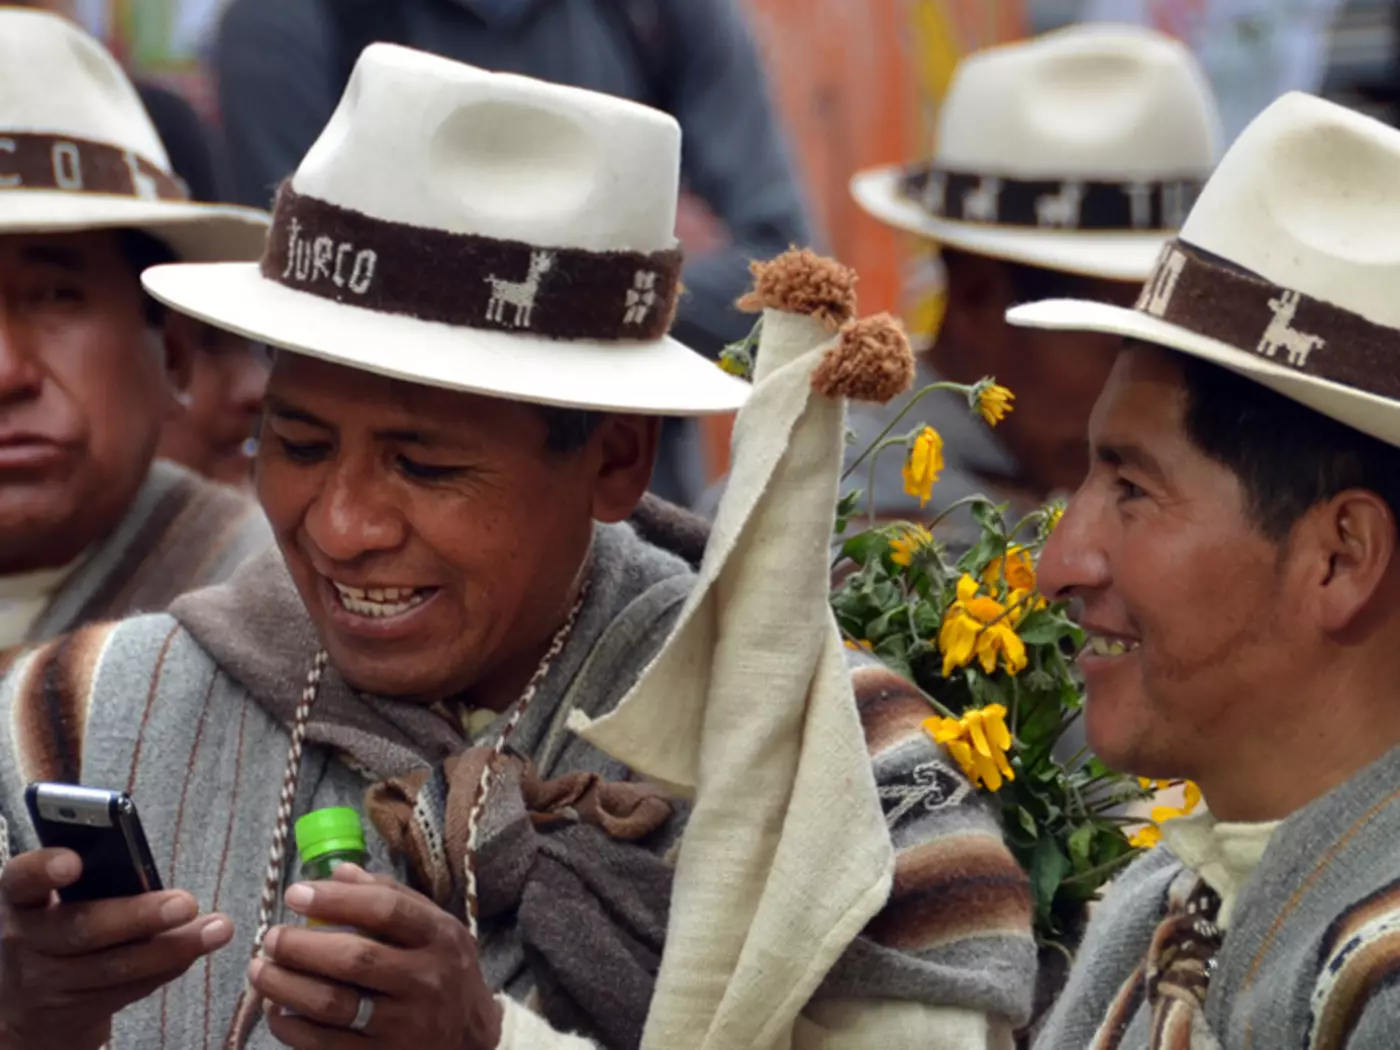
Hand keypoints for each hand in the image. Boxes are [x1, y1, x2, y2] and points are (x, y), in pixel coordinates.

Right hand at [0, 848, 233, 1049]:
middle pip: (82, 929)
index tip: (74, 860)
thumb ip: (94, 857)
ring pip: (115, 966)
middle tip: (186, 903)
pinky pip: (129, 989)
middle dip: (137, 917)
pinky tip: (197, 949)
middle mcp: (29, 941)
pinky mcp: (76, 1010)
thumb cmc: (60, 922)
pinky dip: (168, 967)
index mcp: (22, 898)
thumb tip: (130, 800)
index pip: (22, 880)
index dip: (44, 870)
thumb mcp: (60, 892)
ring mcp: (49, 982)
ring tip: (218, 929)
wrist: (29, 1003)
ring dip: (172, 948)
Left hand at [251, 865, 503, 1048]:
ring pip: (334, 1005)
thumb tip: (338, 871)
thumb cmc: (446, 972)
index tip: (295, 894)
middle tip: (272, 937)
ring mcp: (405, 1025)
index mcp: (440, 937)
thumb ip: (392, 895)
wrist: (473, 1041)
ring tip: (261, 971)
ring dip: (287, 986)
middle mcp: (426, 980)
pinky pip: (326, 1045)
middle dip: (302, 946)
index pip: (386, 910)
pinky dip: (292, 1027)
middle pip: (356, 959)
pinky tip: (276, 1009)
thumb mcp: (436, 926)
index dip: (336, 900)